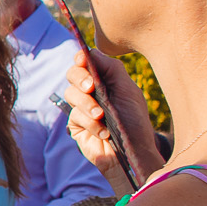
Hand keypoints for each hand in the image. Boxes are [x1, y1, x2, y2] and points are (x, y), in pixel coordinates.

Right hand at [60, 59, 121, 178]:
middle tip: (91, 88)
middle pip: (73, 74)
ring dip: (87, 105)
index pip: (86, 62)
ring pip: (71, 94)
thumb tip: (90, 52)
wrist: (133, 153)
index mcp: (104, 79)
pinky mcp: (76, 125)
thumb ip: (112, 69)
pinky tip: (103, 132)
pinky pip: (75, 116)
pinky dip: (90, 123)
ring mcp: (81, 108)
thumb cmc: (135, 121)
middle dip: (81, 79)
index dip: (81, 58)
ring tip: (101, 116)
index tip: (83, 60)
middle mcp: (90, 91)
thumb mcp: (128, 91)